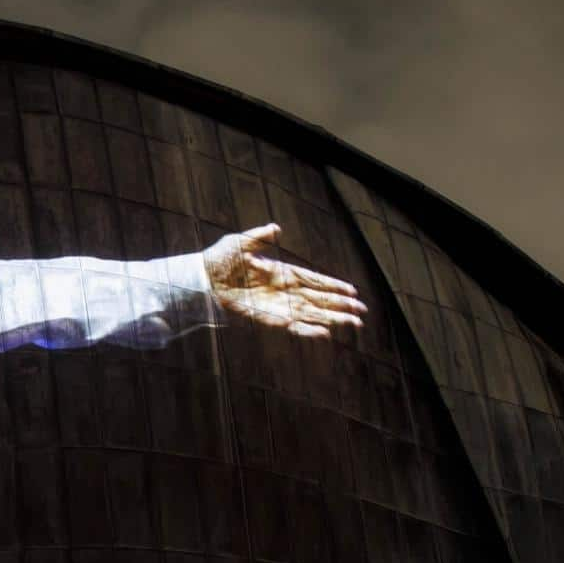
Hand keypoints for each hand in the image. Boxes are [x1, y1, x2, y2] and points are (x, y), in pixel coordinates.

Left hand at [202, 224, 366, 339]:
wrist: (201, 280)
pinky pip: (292, 325)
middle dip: (340, 306)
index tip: (352, 292)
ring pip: (312, 314)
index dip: (333, 286)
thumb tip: (276, 228)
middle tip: (362, 313)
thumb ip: (259, 237)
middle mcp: (284, 290)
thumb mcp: (240, 243)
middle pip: (319, 300)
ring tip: (354, 325)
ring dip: (332, 319)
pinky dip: (307, 330)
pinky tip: (324, 334)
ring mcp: (278, 305)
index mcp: (282, 271)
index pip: (314, 280)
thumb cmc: (220, 259)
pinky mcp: (268, 318)